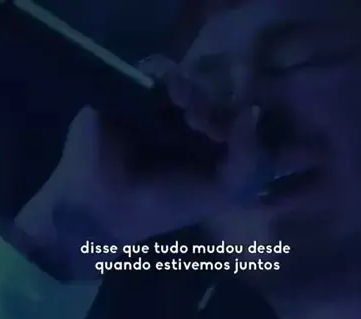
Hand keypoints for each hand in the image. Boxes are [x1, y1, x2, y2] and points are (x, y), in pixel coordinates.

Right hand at [15, 56, 259, 276]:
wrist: (108, 207)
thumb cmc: (164, 205)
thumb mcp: (219, 192)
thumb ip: (246, 159)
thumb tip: (253, 112)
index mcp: (207, 146)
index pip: (234, 117)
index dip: (239, 119)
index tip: (231, 136)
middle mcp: (185, 123)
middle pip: (214, 95)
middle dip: (218, 107)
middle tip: (208, 127)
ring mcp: (158, 106)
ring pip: (188, 81)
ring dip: (196, 92)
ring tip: (191, 113)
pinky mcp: (130, 91)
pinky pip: (155, 69)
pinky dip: (168, 74)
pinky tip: (174, 94)